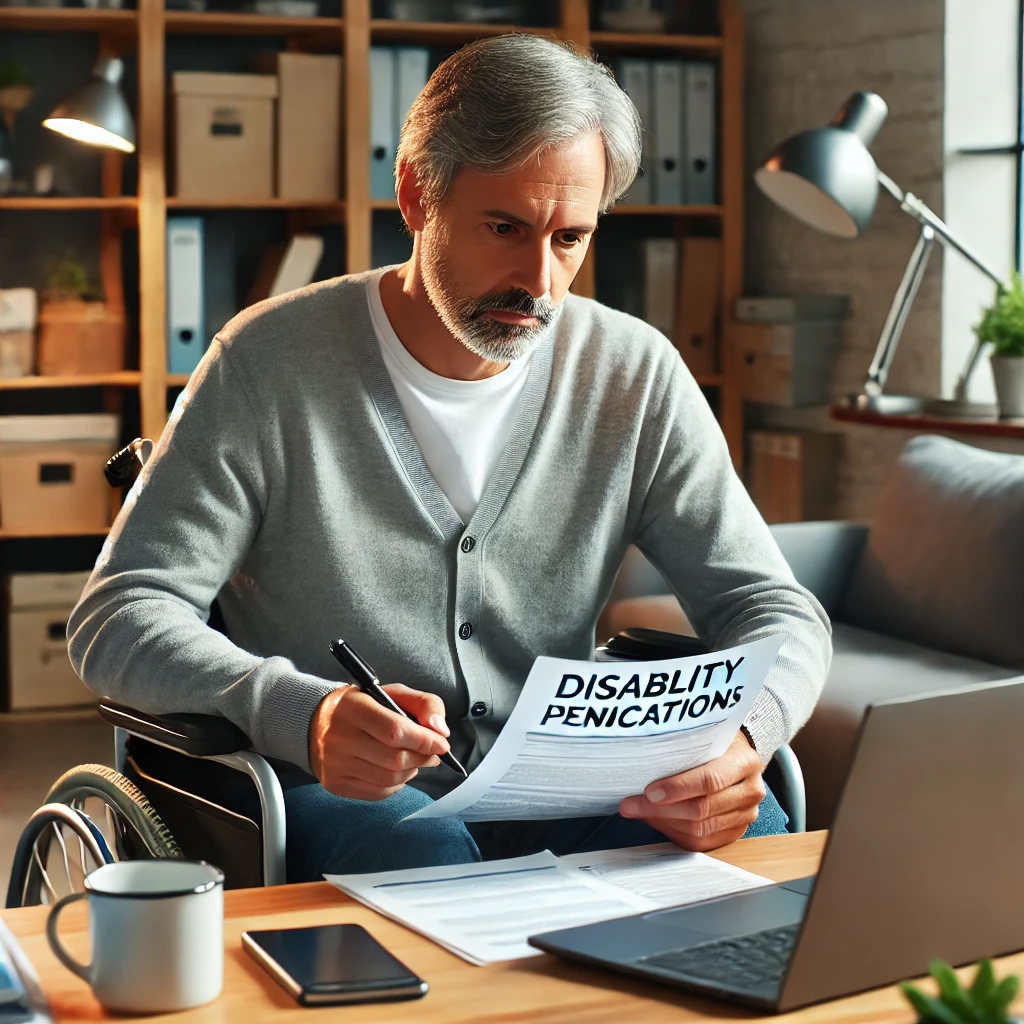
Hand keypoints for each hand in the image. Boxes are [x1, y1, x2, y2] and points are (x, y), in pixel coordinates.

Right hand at [308, 684, 450, 800]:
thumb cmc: (361, 706)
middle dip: (422, 757)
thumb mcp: (392, 693)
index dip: (424, 740)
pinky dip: (396, 784)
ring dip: (411, 771)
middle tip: (431, 753)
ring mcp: (335, 763)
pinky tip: (396, 771)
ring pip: (389, 779)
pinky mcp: (335, 783)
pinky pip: (377, 792)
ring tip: (414, 760)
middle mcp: (339, 737)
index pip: (395, 731)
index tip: (441, 743)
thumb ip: (423, 703)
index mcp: (353, 707)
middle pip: (395, 759)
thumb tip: (440, 730)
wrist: (314, 721)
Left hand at [618, 731, 765, 851]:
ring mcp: (746, 814)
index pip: (710, 780)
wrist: (737, 755)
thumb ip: (682, 750)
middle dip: (661, 809)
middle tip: (631, 804)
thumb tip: (641, 767)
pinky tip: (657, 821)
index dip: (677, 788)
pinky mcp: (736, 831)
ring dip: (663, 822)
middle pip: (702, 809)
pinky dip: (675, 833)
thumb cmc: (716, 744)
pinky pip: (702, 842)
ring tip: (639, 812)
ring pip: (699, 829)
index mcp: (745, 761)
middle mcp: (751, 790)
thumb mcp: (705, 737)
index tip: (648, 791)